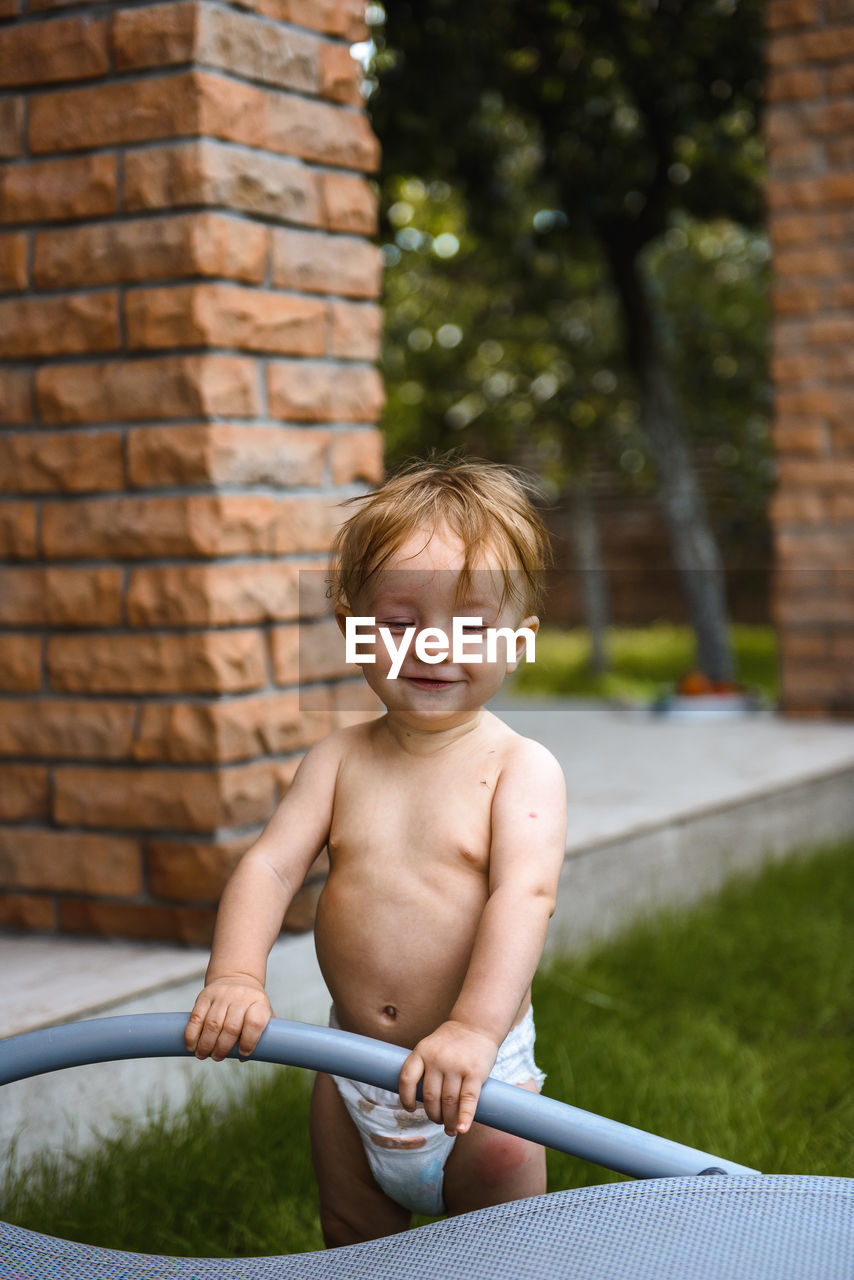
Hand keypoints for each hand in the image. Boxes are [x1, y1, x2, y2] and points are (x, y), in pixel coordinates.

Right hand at [184, 977, 271, 1061]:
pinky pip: (196, 1017)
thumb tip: (243, 1057)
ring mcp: (223, 995)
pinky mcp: (205, 995)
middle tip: (217, 1057)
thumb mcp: (263, 1015)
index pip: (255, 1023)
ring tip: (203, 1055)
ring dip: (206, 1044)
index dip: (249, 1041)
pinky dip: (192, 1035)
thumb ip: (261, 1036)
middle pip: (231, 1027)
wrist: (237, 978)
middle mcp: (241, 997)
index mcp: (259, 1003)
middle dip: (222, 1048)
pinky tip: (191, 1046)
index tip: (242, 1053)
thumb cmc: (251, 1005)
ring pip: (212, 1024)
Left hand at [398, 1020, 498, 1136]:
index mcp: (422, 1051)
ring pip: (448, 1102)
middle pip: (429, 1097)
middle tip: (437, 1120)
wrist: (477, 1024)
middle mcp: (437, 1059)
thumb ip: (425, 1068)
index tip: (410, 1109)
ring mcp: (456, 1066)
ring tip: (450, 1128)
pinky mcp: (475, 1072)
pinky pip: (468, 1100)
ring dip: (448, 1121)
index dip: (405, 1098)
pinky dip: (465, 1118)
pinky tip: (462, 1129)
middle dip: (432, 1114)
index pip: (406, 1079)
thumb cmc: (452, 1042)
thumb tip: (419, 1101)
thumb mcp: (431, 1047)